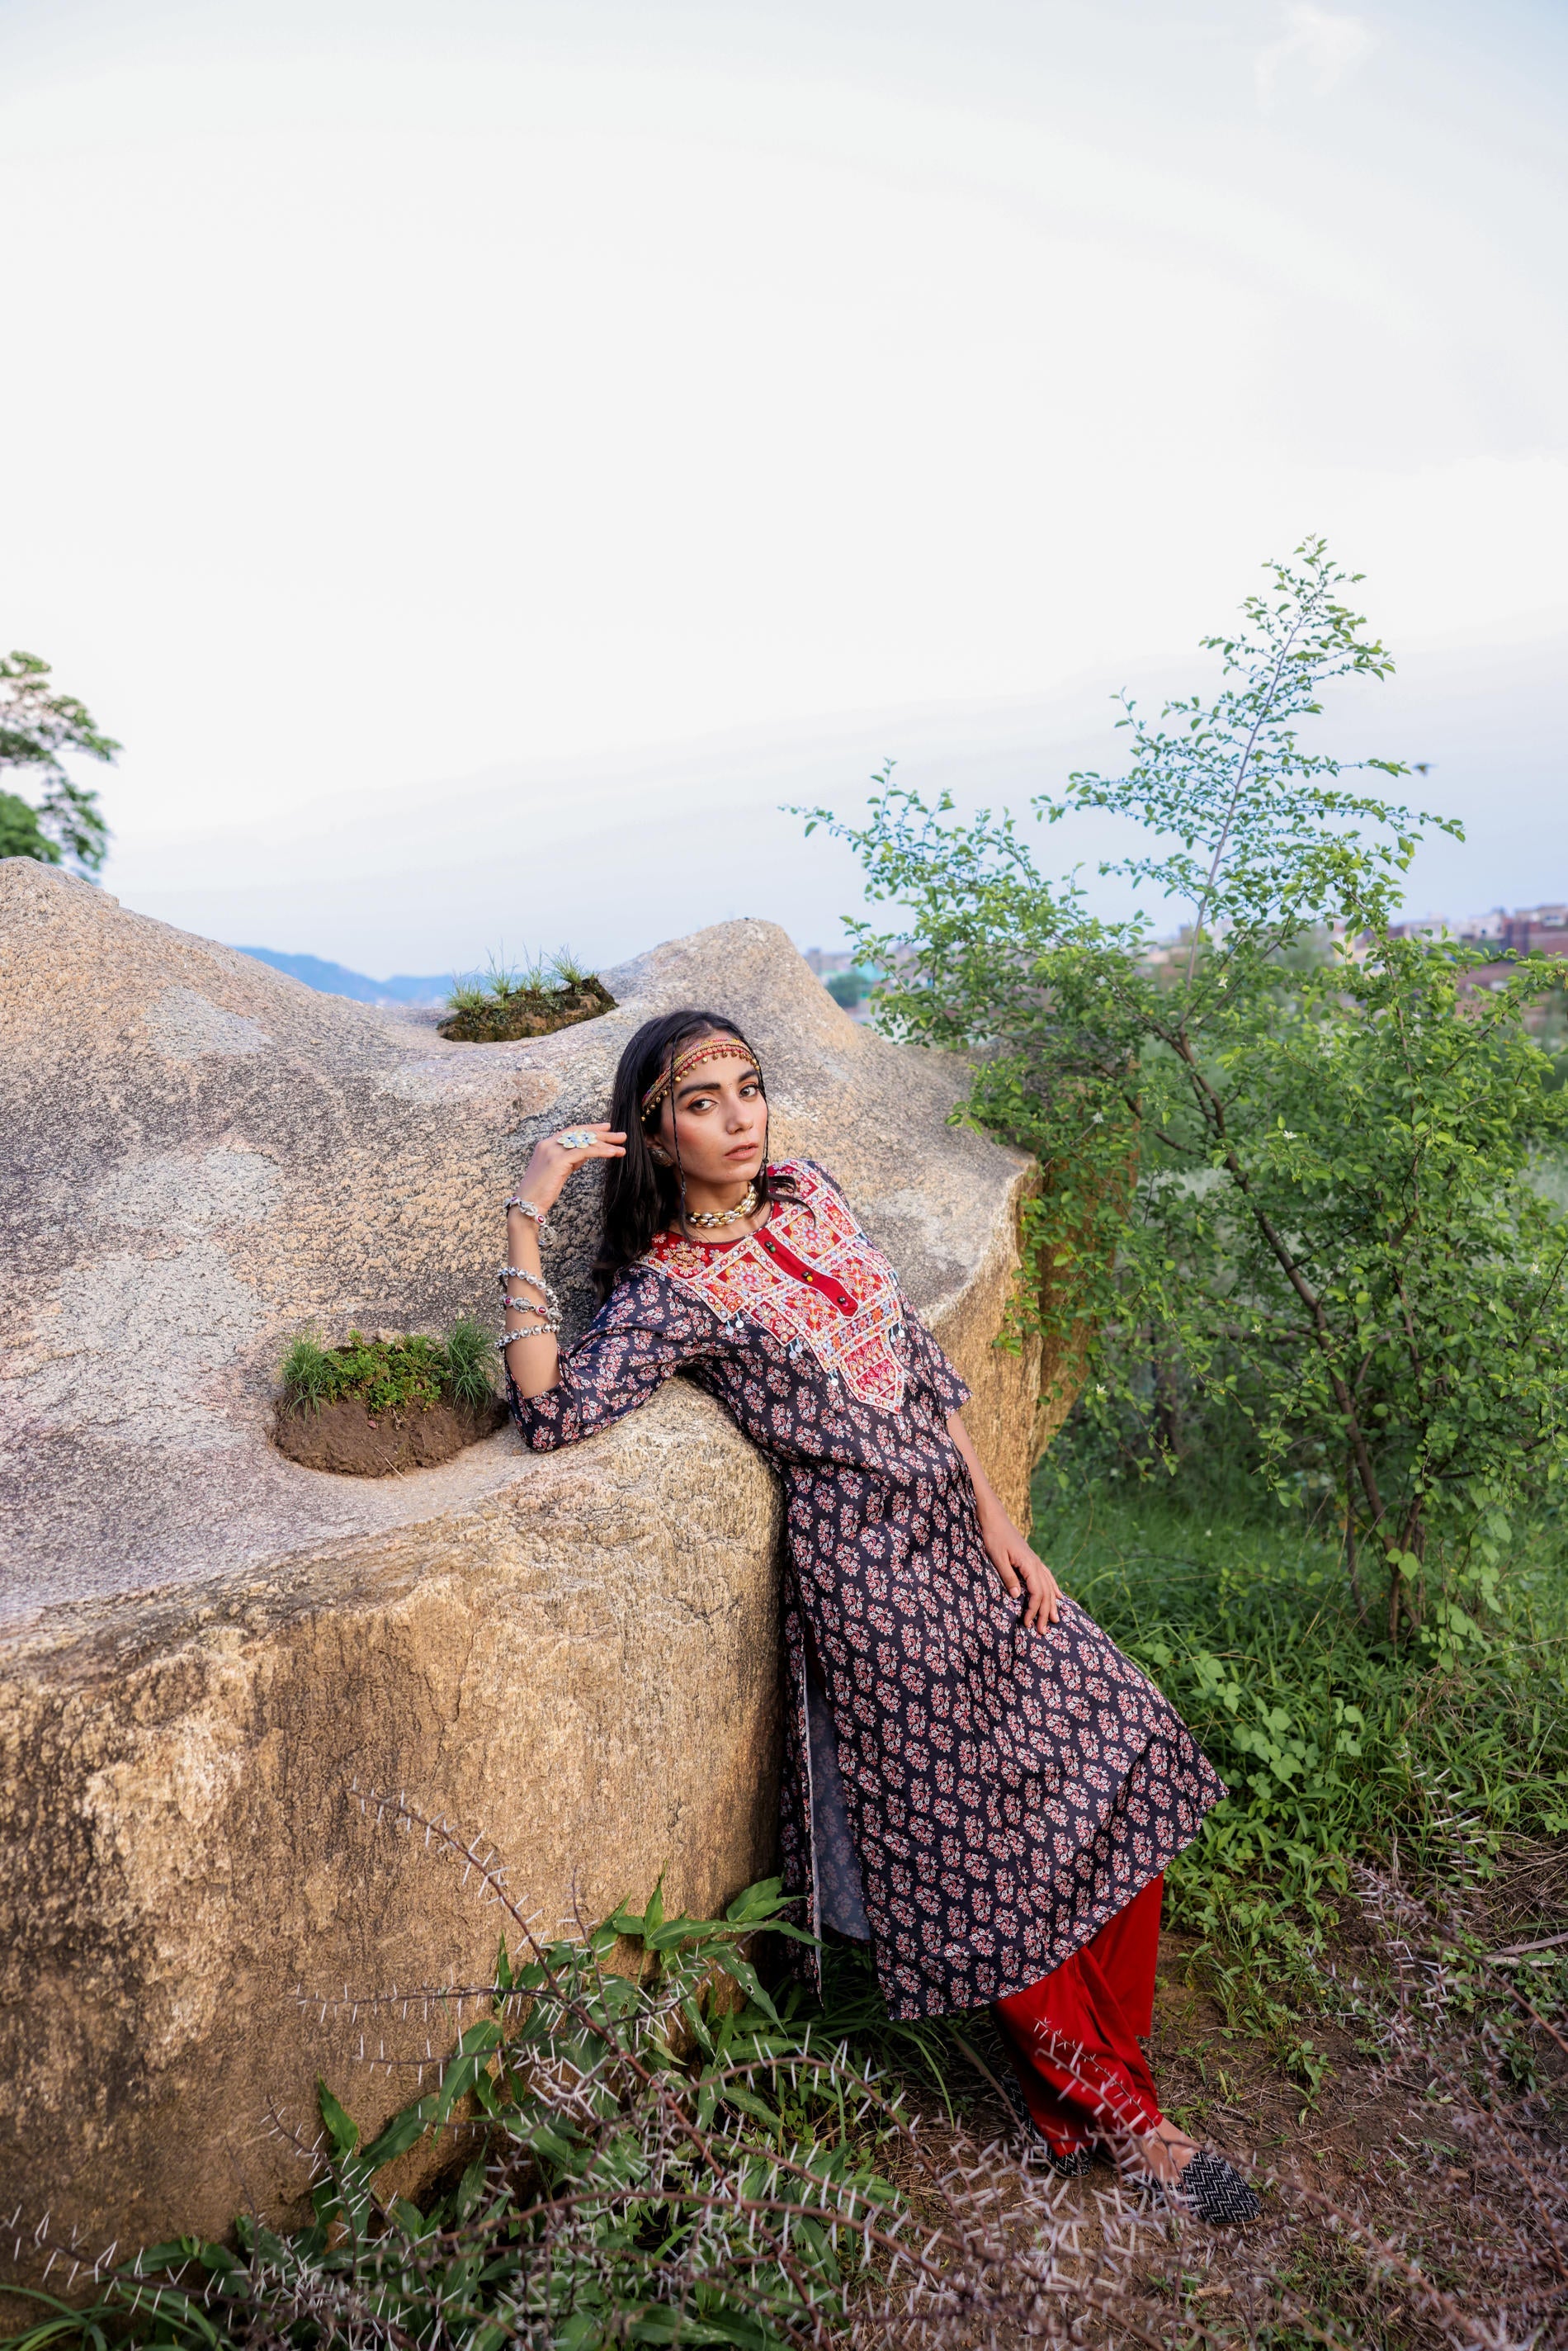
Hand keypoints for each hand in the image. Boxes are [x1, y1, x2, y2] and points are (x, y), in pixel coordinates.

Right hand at [512, 1124, 626, 1215]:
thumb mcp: (558, 1171)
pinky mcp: (557, 1161)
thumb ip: (570, 1159)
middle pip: (581, 1133)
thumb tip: (586, 1152)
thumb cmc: (542, 1191)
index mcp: (546, 1144)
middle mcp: (548, 1144)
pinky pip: (584, 1152)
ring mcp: (552, 1151)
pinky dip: (600, 1152)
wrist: (527, 1204)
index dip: (591, 1128)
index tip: (607, 1128)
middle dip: (603, 1134)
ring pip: (584, 1142)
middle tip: (621, 1136)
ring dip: (606, 1143)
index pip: (572, 1130)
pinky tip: (612, 1153)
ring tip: (622, 1147)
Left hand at [980, 1518, 1061, 1634]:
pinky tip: (1059, 1596)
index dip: (1034, 1610)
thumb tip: (1016, 1597)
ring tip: (1055, 1619)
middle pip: (1046, 1593)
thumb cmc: (993, 1537)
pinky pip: (1047, 1577)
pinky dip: (1054, 1588)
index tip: (1027, 1624)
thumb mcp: (997, 1558)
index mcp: (1029, 1565)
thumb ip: (1008, 1577)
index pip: (1037, 1593)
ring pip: (1049, 1586)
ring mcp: (1036, 1562)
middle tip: (1042, 1631)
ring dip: (1052, 1604)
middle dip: (1045, 1613)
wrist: (995, 1519)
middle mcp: (1036, 1564)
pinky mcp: (1032, 1560)